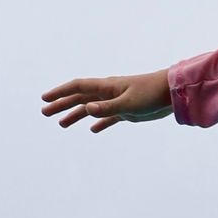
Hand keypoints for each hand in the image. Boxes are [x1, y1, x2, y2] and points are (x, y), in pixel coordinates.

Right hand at [42, 70, 172, 131]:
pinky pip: (108, 117)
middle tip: (45, 112)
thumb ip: (107, 107)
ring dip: (76, 115)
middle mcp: (108, 93)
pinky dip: (99, 123)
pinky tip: (92, 130)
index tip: (45, 99)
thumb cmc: (151, 94)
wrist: (172, 94)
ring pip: (91, 108)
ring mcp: (117, 101)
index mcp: (106, 87)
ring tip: (61, 124)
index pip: (77, 87)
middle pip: (79, 98)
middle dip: (61, 104)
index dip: (60, 92)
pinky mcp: (127, 111)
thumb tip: (86, 109)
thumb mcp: (128, 103)